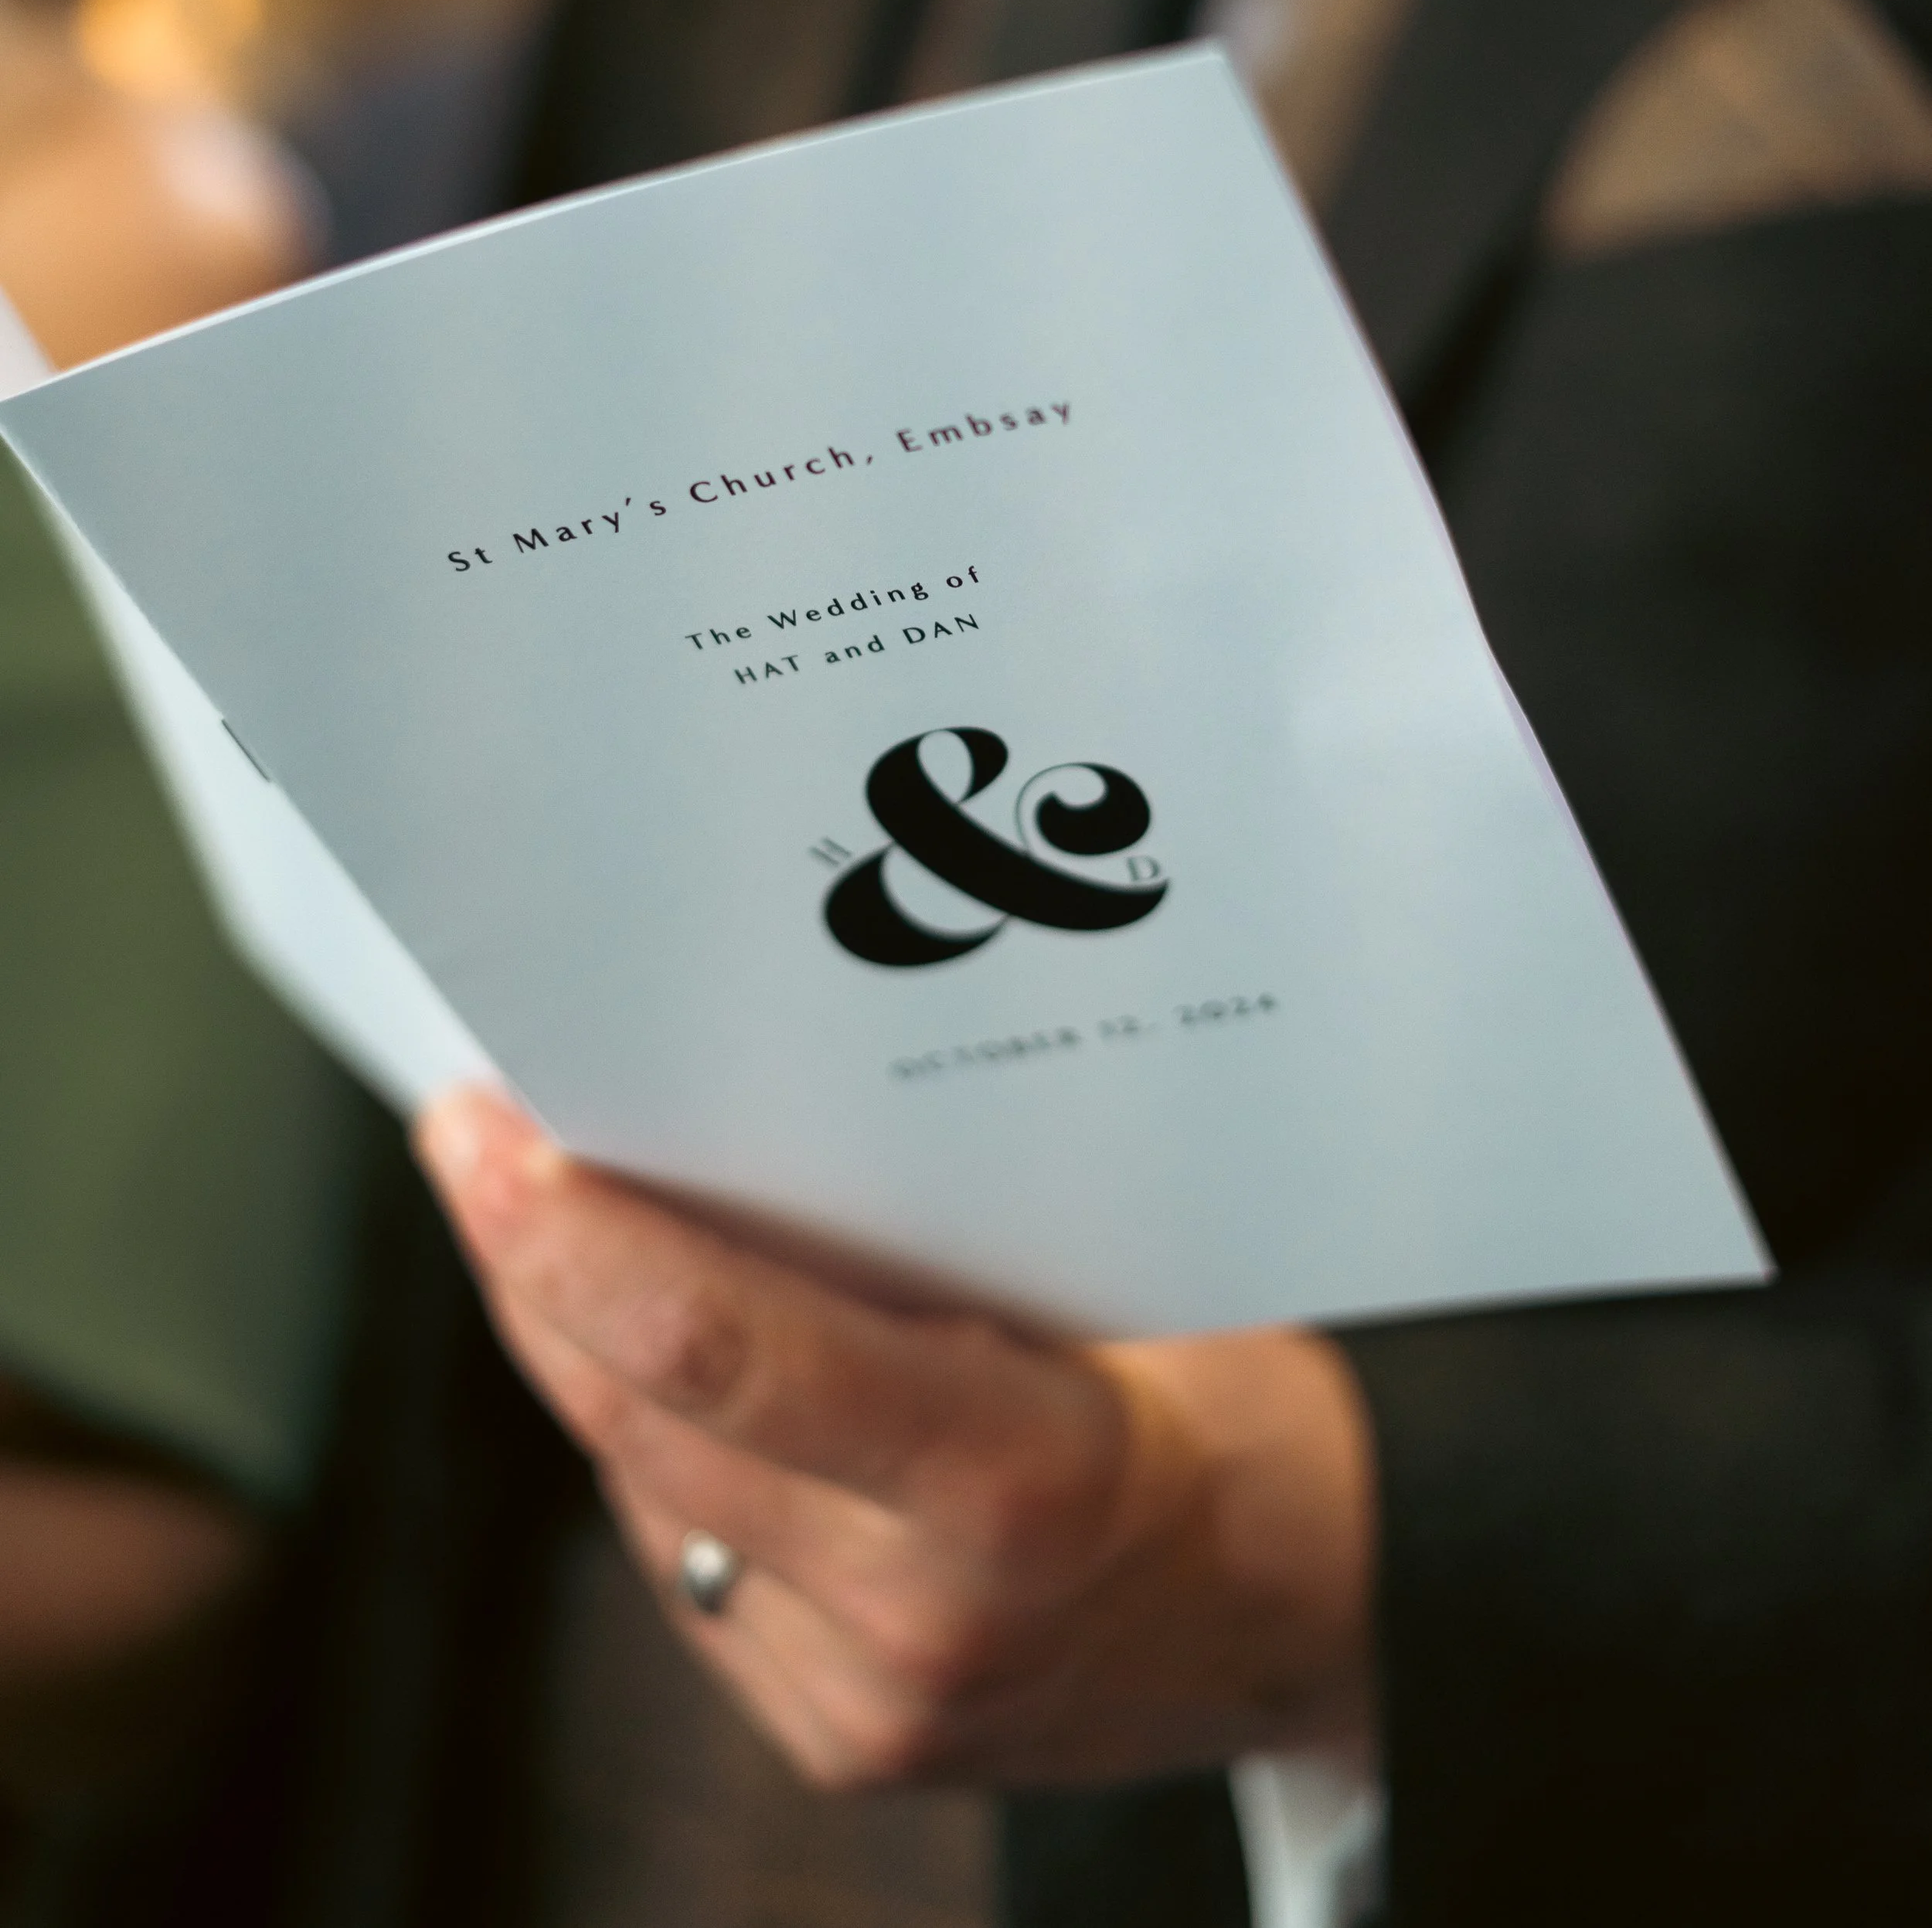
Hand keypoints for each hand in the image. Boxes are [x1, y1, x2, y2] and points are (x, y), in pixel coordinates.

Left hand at [417, 1089, 1378, 1791]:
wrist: (1320, 1603)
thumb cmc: (1240, 1401)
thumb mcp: (1125, 1275)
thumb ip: (933, 1240)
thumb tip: (734, 1126)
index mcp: (1018, 1486)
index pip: (735, 1358)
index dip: (584, 1241)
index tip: (491, 1137)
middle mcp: (921, 1621)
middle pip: (649, 1421)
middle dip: (537, 1270)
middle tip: (476, 1141)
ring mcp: (871, 1703)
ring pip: (641, 1491)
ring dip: (577, 1353)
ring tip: (544, 1221)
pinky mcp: (839, 1740)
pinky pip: (681, 1561)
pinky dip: (647, 1452)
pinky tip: (647, 1362)